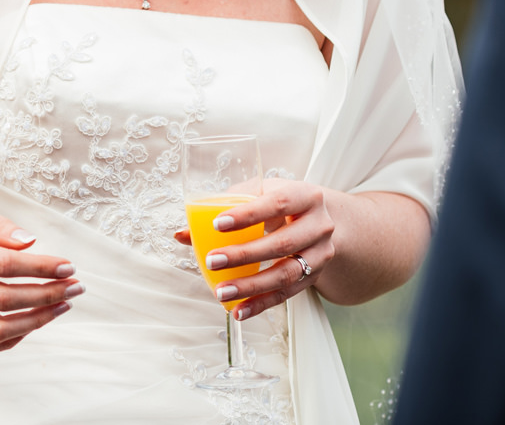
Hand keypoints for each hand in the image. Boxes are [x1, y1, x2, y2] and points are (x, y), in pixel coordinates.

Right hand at [0, 197, 83, 357]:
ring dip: (36, 321)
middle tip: (75, 286)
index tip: (68, 265)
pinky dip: (11, 340)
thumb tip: (30, 242)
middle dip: (48, 295)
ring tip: (61, 306)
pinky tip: (31, 323)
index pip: (3, 265)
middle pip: (4, 300)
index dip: (42, 268)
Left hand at [174, 178, 333, 320]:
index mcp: (305, 196)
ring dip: (251, 286)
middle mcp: (319, 225)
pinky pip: (287, 294)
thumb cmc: (280, 202)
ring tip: (221, 292)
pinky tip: (238, 311)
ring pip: (286, 274)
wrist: (323, 221)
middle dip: (244, 255)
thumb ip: (222, 208)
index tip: (217, 224)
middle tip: (211, 261)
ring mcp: (320, 254)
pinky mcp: (314, 276)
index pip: (276, 204)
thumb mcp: (258, 194)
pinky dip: (261, 304)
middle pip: (281, 244)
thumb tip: (181, 234)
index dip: (247, 215)